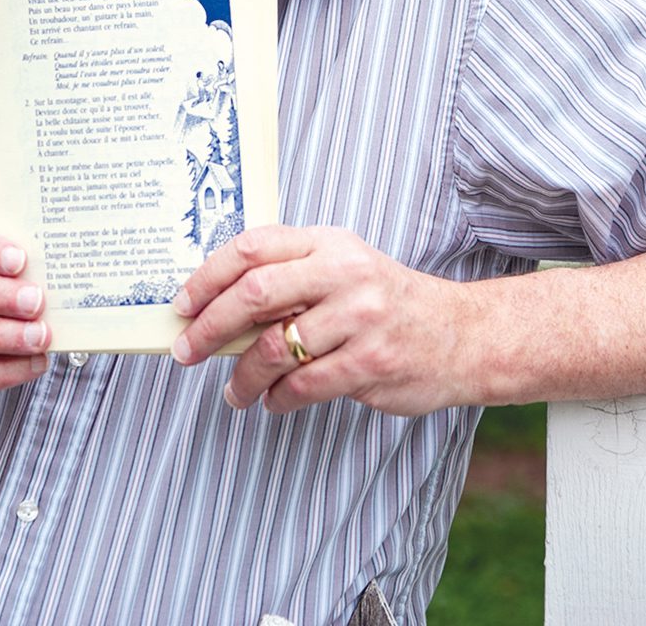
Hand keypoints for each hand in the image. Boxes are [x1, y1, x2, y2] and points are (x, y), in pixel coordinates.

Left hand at [169, 226, 470, 416]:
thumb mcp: (344, 268)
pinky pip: (303, 385)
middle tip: (186, 352)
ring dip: (242, 376)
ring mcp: (360, 319)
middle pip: (254, 293)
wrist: (464, 335)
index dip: (208, 276)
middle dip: (209, 326)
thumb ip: (291, 276)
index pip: (253, 247)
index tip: (181, 304)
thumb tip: (215, 307)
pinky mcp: (371, 364)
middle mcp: (344, 273)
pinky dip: (278, 398)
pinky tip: (273, 401)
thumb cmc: (388, 301)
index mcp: (329, 243)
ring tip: (234, 391)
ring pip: (275, 348)